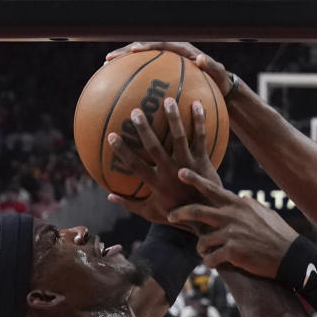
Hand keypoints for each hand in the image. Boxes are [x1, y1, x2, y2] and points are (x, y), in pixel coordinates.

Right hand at [105, 42, 234, 95]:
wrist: (220, 89)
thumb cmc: (220, 81)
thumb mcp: (219, 74)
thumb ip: (211, 66)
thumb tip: (201, 59)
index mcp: (180, 50)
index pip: (159, 45)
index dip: (145, 47)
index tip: (133, 51)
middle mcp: (169, 56)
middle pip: (142, 52)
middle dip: (124, 55)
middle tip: (108, 60)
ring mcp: (163, 68)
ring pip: (139, 65)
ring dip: (123, 67)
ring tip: (105, 70)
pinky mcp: (162, 79)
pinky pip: (145, 80)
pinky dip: (132, 83)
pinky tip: (118, 94)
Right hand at [107, 97, 219, 229]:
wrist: (208, 216)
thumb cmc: (176, 214)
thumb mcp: (151, 213)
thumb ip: (130, 204)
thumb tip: (108, 195)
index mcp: (156, 184)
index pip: (136, 166)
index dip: (123, 151)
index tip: (111, 135)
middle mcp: (171, 172)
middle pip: (155, 148)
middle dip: (145, 130)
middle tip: (135, 111)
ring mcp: (189, 165)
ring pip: (180, 138)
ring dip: (174, 119)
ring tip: (168, 100)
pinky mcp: (204, 161)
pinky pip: (202, 138)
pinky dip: (200, 121)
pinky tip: (198, 103)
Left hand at [168, 169, 298, 277]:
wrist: (290, 255)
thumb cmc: (279, 234)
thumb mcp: (265, 212)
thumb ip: (248, 205)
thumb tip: (240, 198)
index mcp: (239, 205)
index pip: (212, 188)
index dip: (194, 179)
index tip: (180, 173)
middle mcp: (232, 216)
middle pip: (196, 211)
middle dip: (179, 213)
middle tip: (169, 217)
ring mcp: (231, 234)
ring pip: (201, 240)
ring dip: (201, 247)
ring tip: (205, 251)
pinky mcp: (233, 252)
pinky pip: (210, 258)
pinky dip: (210, 262)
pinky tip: (215, 264)